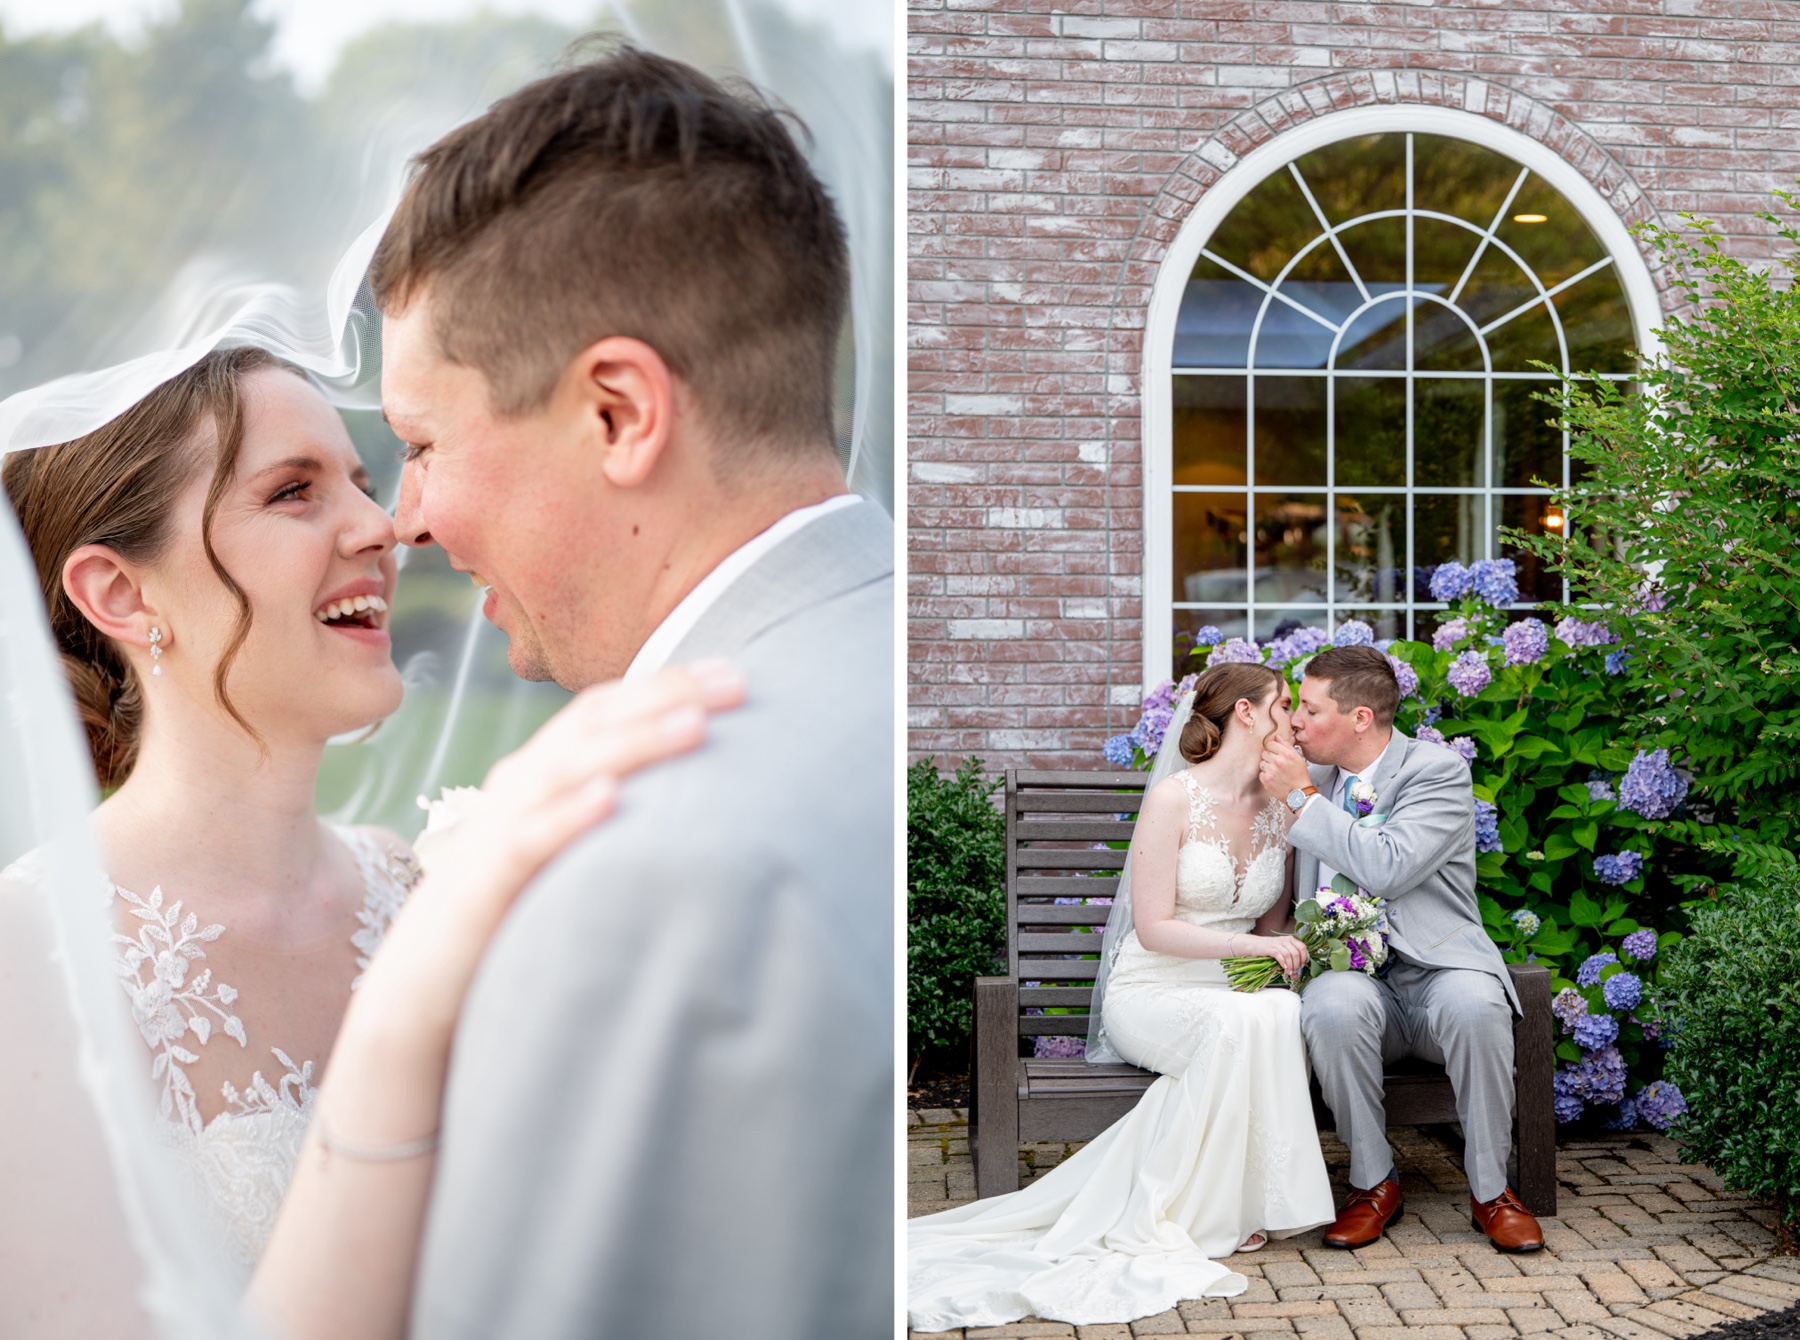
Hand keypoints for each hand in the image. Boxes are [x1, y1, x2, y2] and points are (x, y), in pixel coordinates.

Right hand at [419, 658, 746, 926]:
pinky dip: (570, 814)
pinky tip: (611, 798)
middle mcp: (523, 783)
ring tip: (695, 725)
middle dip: (668, 695)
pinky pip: (530, 839)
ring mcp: (502, 825)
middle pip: (597, 722)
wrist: (427, 975)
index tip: (735, 674)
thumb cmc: (512, 904)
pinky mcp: (487, 880)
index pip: (608, 708)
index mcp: (544, 769)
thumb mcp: (565, 842)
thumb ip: (612, 809)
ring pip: (571, 768)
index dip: (668, 684)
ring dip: (635, 743)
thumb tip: (694, 795)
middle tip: (738, 682)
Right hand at [1255, 933, 1310, 980]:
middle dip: (1296, 964)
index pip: (1302, 947)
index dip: (1304, 958)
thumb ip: (1290, 962)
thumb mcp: (1282, 953)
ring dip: (1290, 966)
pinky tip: (1283, 967)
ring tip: (1289, 972)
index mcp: (1290, 939)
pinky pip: (1279, 955)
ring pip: (1288, 955)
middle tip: (1294, 971)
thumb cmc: (1269, 950)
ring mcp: (1277, 943)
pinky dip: (1283, 962)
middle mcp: (1284, 940)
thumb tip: (1296, 976)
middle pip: (1296, 953)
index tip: (1301, 966)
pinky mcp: (1269, 948)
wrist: (1253, 945)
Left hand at [1258, 734, 1312, 798]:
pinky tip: (1274, 778)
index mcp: (1286, 754)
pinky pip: (1261, 773)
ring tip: (1276, 772)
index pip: (1270, 744)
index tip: (1276, 753)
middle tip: (1277, 764)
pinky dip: (1266, 775)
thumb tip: (1276, 737)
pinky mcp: (1266, 780)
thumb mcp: (1297, 758)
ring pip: (1262, 763)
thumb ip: (1286, 745)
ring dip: (1267, 766)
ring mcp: (1271, 771)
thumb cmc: (1299, 775)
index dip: (1273, 748)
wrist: (1299, 793)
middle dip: (1270, 757)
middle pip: (1264, 753)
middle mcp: (1278, 761)